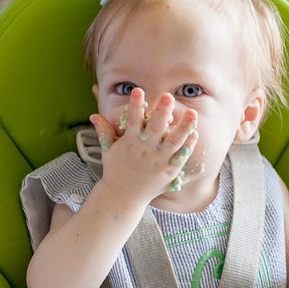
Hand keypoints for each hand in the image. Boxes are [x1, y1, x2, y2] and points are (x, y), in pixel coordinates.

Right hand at [89, 88, 198, 203]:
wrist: (123, 197)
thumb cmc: (115, 170)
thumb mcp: (108, 151)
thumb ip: (104, 131)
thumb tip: (94, 115)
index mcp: (129, 143)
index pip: (132, 120)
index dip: (135, 105)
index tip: (138, 90)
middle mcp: (145, 151)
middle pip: (155, 129)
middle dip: (162, 112)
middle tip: (168, 96)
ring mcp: (158, 161)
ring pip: (173, 142)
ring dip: (183, 127)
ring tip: (192, 113)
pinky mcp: (168, 171)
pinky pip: (180, 156)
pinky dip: (187, 146)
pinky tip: (194, 133)